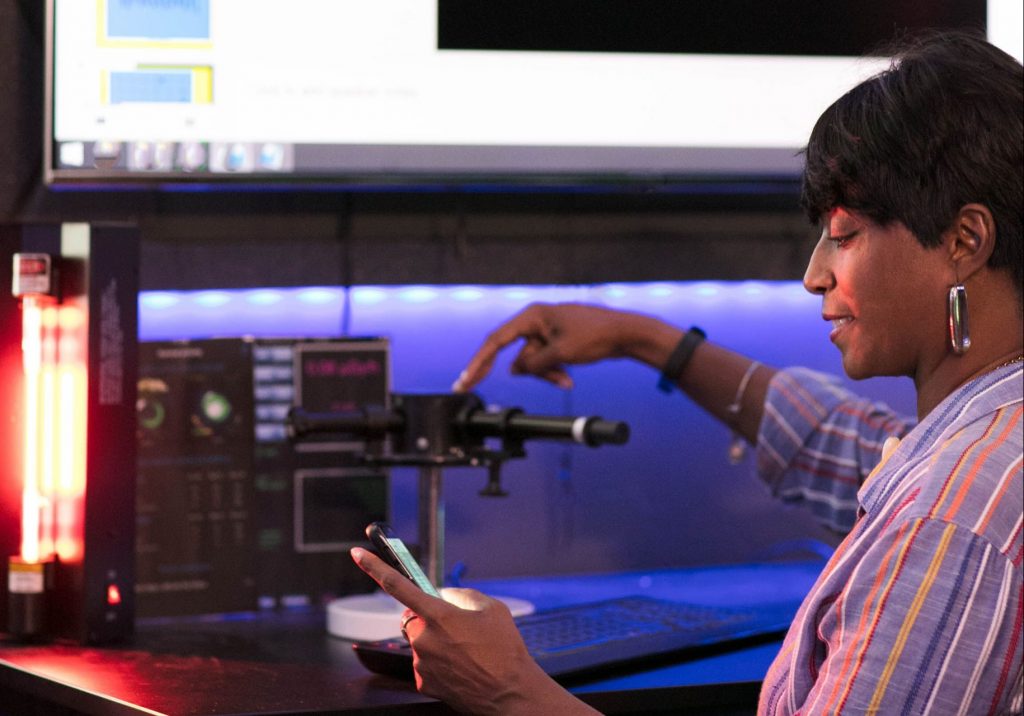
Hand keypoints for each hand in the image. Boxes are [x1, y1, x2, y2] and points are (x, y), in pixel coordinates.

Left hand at [351, 548, 593, 714]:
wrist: (510, 694)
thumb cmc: (505, 651)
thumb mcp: (492, 609)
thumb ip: (463, 595)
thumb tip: (446, 596)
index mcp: (439, 615)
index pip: (397, 584)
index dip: (374, 567)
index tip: (356, 554)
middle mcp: (424, 638)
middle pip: (413, 618)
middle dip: (428, 618)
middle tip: (456, 628)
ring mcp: (421, 662)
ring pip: (419, 642)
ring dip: (436, 642)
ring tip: (465, 652)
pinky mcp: (423, 682)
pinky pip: (424, 663)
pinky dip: (439, 662)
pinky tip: (460, 667)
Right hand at [452, 303, 641, 392]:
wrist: (625, 334)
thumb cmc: (595, 336)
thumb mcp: (560, 354)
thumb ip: (533, 364)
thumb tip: (515, 370)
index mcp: (532, 316)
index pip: (497, 340)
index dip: (479, 362)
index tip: (466, 379)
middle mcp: (536, 321)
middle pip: (516, 354)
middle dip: (524, 372)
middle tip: (472, 388)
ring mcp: (546, 331)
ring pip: (533, 362)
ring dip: (546, 374)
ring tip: (566, 379)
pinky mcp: (557, 341)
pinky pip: (546, 361)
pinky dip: (555, 371)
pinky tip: (568, 379)